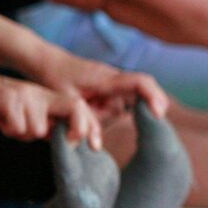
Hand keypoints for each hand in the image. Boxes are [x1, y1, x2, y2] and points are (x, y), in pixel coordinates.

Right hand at [0, 67, 99, 146]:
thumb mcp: (26, 114)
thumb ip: (46, 125)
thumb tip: (69, 141)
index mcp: (48, 98)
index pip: (79, 108)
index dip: (90, 126)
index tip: (94, 146)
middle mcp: (41, 94)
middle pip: (75, 107)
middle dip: (79, 128)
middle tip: (72, 141)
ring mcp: (26, 96)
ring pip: (39, 128)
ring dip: (25, 135)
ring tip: (11, 125)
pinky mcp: (8, 99)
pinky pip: (17, 127)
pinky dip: (8, 130)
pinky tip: (1, 121)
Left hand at [37, 52, 168, 119]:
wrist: (47, 61)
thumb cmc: (55, 79)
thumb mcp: (66, 102)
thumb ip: (84, 122)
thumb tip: (96, 145)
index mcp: (106, 80)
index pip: (140, 83)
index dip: (154, 97)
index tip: (159, 115)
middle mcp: (115, 79)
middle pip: (139, 95)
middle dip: (134, 108)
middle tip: (115, 116)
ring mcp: (114, 82)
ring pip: (124, 104)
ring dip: (108, 113)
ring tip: (83, 108)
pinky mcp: (109, 87)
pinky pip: (116, 102)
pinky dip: (106, 111)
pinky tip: (90, 108)